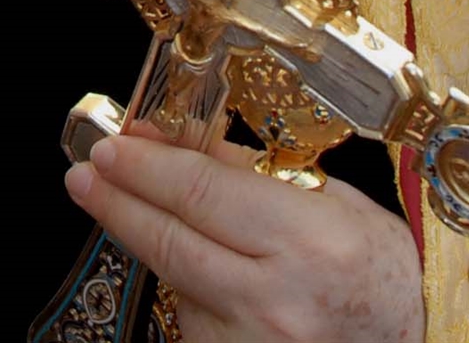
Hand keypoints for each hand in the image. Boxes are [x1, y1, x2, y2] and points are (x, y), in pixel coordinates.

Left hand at [67, 135, 423, 342]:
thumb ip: (252, 176)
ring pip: (174, 280)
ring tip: (135, 210)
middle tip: (85, 174)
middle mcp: (276, 298)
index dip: (146, 167)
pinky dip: (186, 286)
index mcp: (309, 241)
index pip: (201, 194)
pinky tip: (201, 268)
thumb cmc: (383, 276)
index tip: (112, 147)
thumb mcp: (335, 204)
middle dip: (118, 201)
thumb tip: (172, 145)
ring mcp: (253, 342)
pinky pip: (193, 316)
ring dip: (148, 241)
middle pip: (170, 240)